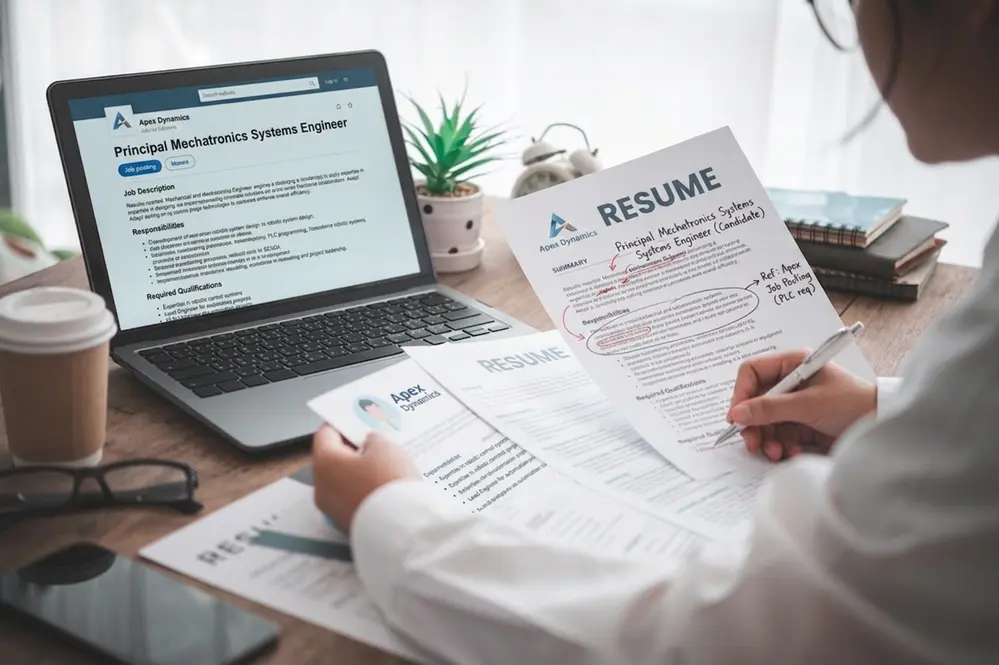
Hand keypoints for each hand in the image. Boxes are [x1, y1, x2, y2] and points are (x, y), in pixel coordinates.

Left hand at [312, 426, 418, 531]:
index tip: (353, 418)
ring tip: (386, 463)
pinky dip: (366, 490)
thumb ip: (374, 440)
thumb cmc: (389, 485)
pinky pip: (354, 499)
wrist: (402, 528)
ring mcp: (334, 509)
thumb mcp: (386, 447)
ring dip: (361, 471)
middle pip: (334, 460)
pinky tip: (386, 485)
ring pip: (344, 481)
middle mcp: (322, 488)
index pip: (325, 434)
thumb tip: (370, 444)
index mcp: (325, 463)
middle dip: (354, 449)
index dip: (341, 423)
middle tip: (374, 440)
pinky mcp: (348, 523)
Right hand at [727, 349, 875, 461]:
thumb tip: (737, 413)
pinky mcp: (801, 424)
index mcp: (792, 364)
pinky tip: (792, 452)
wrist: (881, 425)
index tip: (737, 416)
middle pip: (755, 401)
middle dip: (753, 424)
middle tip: (752, 442)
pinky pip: (779, 435)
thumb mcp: (807, 405)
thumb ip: (770, 409)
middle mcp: (790, 382)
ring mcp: (795, 404)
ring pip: (765, 421)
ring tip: (775, 452)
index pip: (752, 372)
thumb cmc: (851, 404)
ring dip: (767, 438)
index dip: (741, 393)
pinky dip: (781, 445)